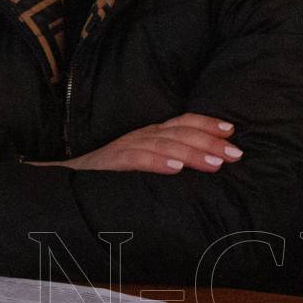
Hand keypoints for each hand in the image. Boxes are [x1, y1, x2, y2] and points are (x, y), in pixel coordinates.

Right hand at [60, 113, 240, 174]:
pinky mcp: (111, 163)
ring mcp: (126, 147)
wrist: (66, 180)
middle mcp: (142, 136)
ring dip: (191, 152)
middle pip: (180, 132)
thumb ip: (168, 163)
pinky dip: (157, 162)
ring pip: (164, 144)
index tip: (232, 131)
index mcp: (151, 135)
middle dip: (210, 141)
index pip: (183, 122)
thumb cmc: (111, 176)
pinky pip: (136, 159)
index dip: (207, 124)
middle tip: (235, 154)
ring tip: (215, 163)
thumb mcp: (144, 166)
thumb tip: (205, 170)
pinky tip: (175, 169)